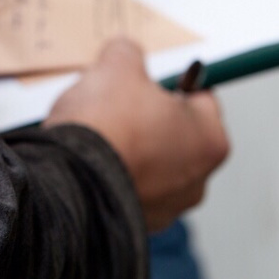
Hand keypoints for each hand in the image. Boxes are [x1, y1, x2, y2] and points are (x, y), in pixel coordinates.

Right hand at [44, 38, 229, 231]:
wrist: (67, 183)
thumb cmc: (105, 128)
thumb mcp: (117, 66)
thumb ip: (128, 53)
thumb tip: (124, 54)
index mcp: (210, 139)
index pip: (200, 97)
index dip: (171, 82)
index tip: (147, 79)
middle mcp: (196, 181)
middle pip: (174, 134)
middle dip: (147, 118)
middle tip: (115, 103)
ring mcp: (164, 208)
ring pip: (149, 164)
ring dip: (128, 148)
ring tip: (95, 134)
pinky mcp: (132, 225)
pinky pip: (125, 188)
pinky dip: (110, 175)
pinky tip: (87, 161)